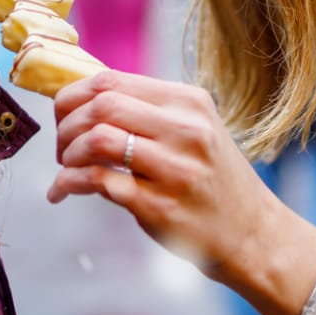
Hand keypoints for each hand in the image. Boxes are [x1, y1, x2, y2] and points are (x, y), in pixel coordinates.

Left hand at [47, 70, 315, 314]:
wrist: (253, 234)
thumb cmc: (212, 180)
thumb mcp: (194, 131)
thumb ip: (147, 112)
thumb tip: (81, 98)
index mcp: (189, 102)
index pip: (112, 80)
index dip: (72, 96)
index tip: (63, 116)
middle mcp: (186, 130)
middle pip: (101, 105)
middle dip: (66, 125)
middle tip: (62, 147)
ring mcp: (175, 169)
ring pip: (98, 139)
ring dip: (67, 154)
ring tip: (66, 168)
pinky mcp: (161, 207)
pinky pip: (99, 182)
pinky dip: (69, 183)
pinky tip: (62, 191)